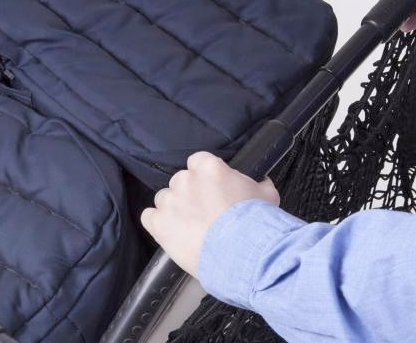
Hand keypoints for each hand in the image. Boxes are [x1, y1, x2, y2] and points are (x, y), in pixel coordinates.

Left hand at [140, 151, 279, 277]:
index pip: (198, 161)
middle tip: (204, 213)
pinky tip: (171, 233)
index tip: (212, 190)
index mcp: (208, 167)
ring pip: (164, 199)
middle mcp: (184, 180)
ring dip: (174, 209)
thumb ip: (258, 184)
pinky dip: (158, 224)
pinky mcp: (158, 223)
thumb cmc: (257, 224)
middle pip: (180, 181)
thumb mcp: (266, 196)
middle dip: (190, 195)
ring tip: (190, 228)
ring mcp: (169, 201)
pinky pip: (149, 217)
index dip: (204, 177)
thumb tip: (261, 181)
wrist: (243, 254)